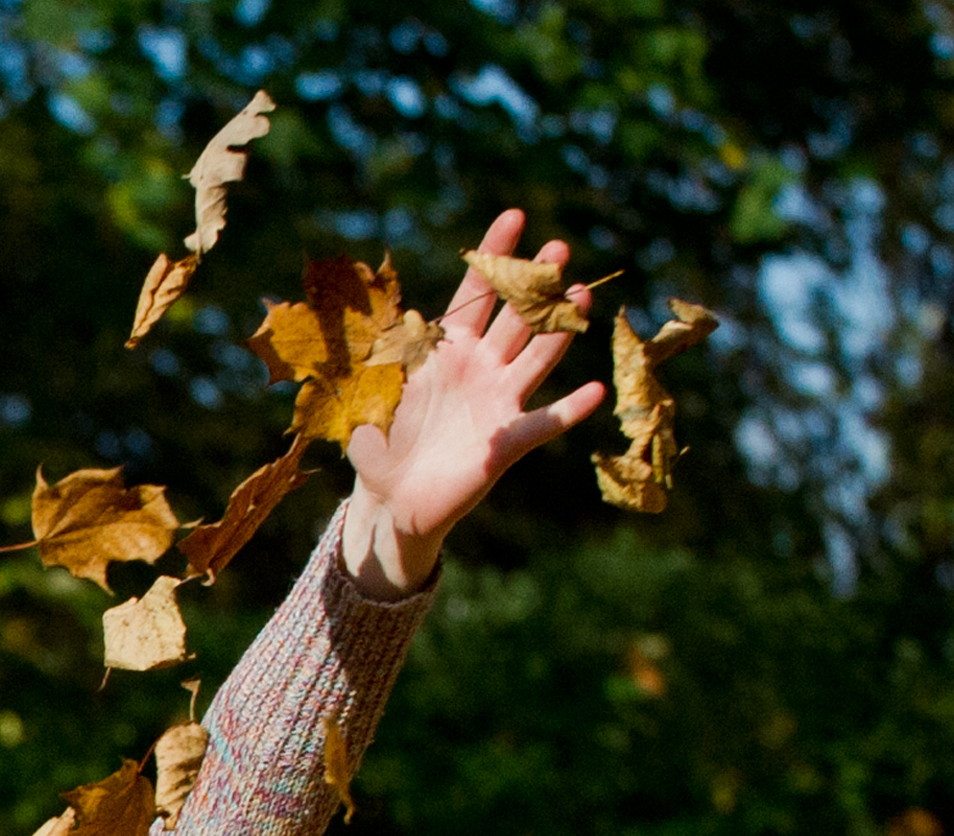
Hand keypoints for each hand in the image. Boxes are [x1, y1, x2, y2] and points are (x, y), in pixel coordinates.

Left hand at [338, 208, 612, 592]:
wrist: (389, 499)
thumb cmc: (378, 442)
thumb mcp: (366, 392)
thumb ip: (372, 353)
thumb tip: (359, 311)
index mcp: (446, 348)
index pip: (474, 292)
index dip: (493, 255)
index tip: (515, 217)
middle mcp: (480, 366)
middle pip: (514, 316)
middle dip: (535, 283)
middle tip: (557, 249)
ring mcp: (497, 401)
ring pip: (536, 357)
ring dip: (559, 329)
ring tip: (581, 294)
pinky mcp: (506, 442)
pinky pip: (543, 423)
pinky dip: (569, 409)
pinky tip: (595, 391)